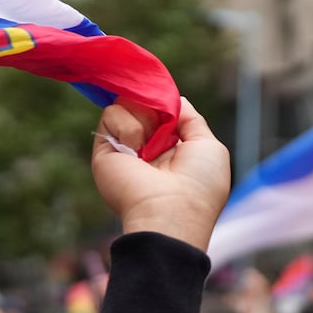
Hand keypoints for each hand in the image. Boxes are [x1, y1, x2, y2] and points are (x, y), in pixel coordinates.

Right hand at [92, 97, 231, 250]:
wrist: (170, 213)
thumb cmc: (198, 185)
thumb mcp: (208, 146)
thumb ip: (191, 120)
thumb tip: (173, 99)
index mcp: (172, 147)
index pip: (162, 109)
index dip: (166, 103)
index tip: (170, 107)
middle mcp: (146, 145)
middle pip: (144, 101)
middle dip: (156, 108)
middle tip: (163, 131)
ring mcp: (125, 146)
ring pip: (127, 103)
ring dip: (144, 119)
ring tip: (149, 148)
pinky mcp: (105, 148)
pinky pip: (111, 113)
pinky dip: (128, 127)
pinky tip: (135, 149)